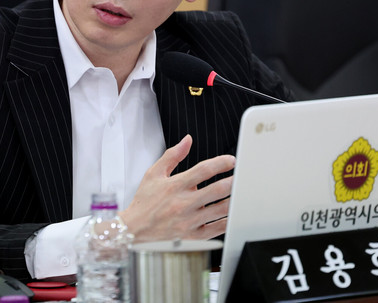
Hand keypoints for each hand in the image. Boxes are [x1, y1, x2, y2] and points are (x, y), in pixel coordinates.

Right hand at [119, 134, 234, 242]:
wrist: (134, 230)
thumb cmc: (144, 202)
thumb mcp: (153, 173)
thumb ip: (172, 155)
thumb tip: (187, 140)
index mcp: (175, 186)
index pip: (203, 170)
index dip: (220, 163)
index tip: (231, 160)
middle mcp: (183, 203)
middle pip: (216, 190)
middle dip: (233, 181)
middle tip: (243, 176)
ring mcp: (189, 221)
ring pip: (219, 209)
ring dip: (234, 200)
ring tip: (242, 192)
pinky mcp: (192, 236)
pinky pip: (216, 229)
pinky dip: (228, 221)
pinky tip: (234, 213)